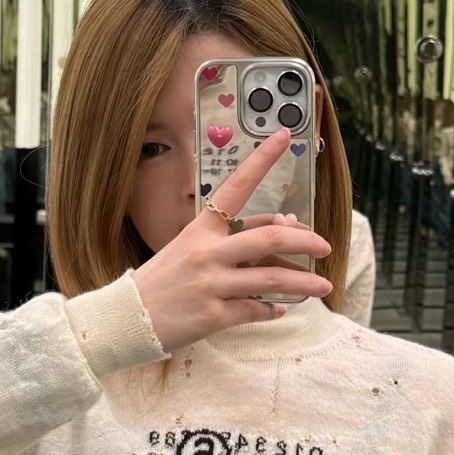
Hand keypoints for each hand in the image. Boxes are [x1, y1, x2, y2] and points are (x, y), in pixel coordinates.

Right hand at [131, 128, 332, 353]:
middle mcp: (207, 252)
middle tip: (325, 247)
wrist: (128, 318)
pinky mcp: (213, 315)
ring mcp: (211, 284)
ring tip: (323, 287)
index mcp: (200, 229)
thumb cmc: (162, 281)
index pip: (235, 186)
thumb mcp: (190, 249)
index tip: (283, 136)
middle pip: (269, 237)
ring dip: (304, 283)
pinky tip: (279, 308)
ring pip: (271, 278)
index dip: (261, 159)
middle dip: (305, 241)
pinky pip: (255, 309)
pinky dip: (272, 309)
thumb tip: (281, 223)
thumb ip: (233, 237)